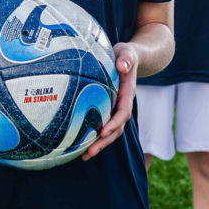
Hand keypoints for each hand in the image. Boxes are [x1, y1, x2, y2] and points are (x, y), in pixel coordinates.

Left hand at [83, 42, 136, 160]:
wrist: (129, 58)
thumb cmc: (126, 55)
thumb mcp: (127, 52)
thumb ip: (126, 58)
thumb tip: (122, 65)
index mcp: (127, 93)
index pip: (123, 112)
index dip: (115, 123)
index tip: (104, 132)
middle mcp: (123, 104)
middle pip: (117, 128)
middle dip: (104, 142)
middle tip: (90, 152)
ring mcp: (116, 108)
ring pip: (110, 131)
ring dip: (99, 144)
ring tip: (84, 156)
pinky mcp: (108, 109)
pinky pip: (103, 125)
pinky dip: (94, 137)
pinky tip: (80, 145)